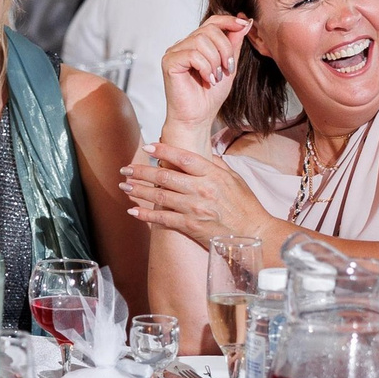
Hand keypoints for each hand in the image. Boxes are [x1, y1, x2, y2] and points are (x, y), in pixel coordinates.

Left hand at [118, 141, 271, 246]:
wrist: (254, 232)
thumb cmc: (246, 206)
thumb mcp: (234, 178)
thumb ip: (216, 165)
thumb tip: (202, 154)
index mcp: (212, 174)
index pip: (183, 157)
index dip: (163, 149)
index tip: (148, 145)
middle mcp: (201, 189)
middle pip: (165, 175)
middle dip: (142, 171)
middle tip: (126, 168)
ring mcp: (195, 208)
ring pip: (160, 195)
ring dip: (139, 190)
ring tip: (124, 185)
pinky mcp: (191, 225)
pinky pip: (163, 218)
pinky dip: (146, 214)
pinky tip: (133, 210)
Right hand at [158, 14, 251, 134]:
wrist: (198, 118)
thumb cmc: (210, 96)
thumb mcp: (229, 65)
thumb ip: (234, 44)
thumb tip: (244, 21)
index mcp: (197, 43)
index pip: (212, 22)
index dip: (229, 21)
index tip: (244, 25)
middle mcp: (184, 44)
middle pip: (209, 29)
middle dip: (225, 49)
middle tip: (227, 69)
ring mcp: (174, 52)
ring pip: (201, 40)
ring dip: (215, 60)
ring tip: (215, 78)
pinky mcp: (169, 62)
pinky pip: (192, 54)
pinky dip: (205, 67)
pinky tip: (207, 79)